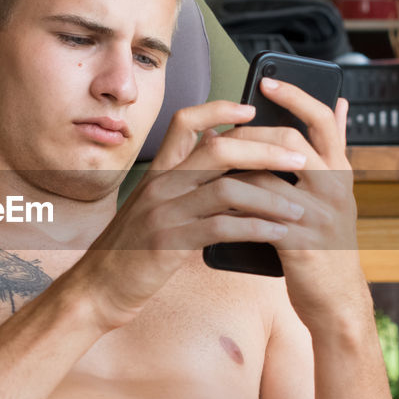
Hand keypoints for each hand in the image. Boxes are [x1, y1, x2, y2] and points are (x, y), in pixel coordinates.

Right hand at [68, 100, 310, 330]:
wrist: (99, 289)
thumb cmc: (131, 249)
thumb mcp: (153, 207)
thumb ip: (182, 182)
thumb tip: (216, 158)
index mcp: (158, 172)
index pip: (185, 122)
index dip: (219, 109)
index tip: (251, 110)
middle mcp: (160, 184)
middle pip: (218, 149)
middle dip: (266, 151)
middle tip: (299, 159)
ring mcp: (163, 212)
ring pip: (227, 189)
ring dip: (270, 197)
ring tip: (298, 208)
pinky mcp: (169, 242)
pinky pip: (222, 227)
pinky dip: (256, 228)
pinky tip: (277, 235)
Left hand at [225, 78, 371, 330]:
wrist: (336, 300)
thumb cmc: (326, 240)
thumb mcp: (336, 193)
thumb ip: (334, 148)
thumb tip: (340, 103)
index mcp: (340, 171)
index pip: (322, 120)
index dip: (296, 97)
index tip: (267, 82)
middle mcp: (334, 189)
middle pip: (290, 143)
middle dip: (250, 134)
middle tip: (222, 132)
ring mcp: (318, 217)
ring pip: (268, 179)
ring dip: (233, 171)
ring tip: (210, 165)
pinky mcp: (300, 245)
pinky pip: (259, 216)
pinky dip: (234, 207)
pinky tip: (215, 202)